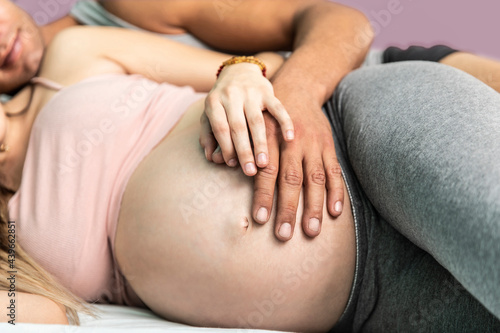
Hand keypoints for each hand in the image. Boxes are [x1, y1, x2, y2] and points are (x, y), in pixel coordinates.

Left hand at [201, 61, 293, 174]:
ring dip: (261, 143)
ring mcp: (250, 92)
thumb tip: (210, 157)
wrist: (239, 71)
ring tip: (264, 163)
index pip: (220, 128)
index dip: (226, 148)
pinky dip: (284, 123)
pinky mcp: (267, 91)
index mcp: (214, 101)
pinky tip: (289, 139)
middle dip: (244, 151)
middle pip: (238, 127)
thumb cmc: (223, 100)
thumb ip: (208, 134)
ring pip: (256, 121)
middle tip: (249, 171)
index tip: (232, 165)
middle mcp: (231, 95)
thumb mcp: (209, 114)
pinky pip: (278, 108)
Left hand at [252, 99, 344, 240]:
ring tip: (311, 231)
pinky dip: (336, 192)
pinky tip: (334, 212)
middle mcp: (292, 142)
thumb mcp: (254, 128)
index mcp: (270, 139)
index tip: (259, 218)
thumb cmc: (269, 117)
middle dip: (288, 208)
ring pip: (315, 178)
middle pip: (291, 179)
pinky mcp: (328, 146)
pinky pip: (334, 171)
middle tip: (284, 235)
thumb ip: (245, 151)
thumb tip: (223, 168)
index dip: (263, 195)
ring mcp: (313, 145)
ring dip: (314, 206)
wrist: (299, 89)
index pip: (266, 171)